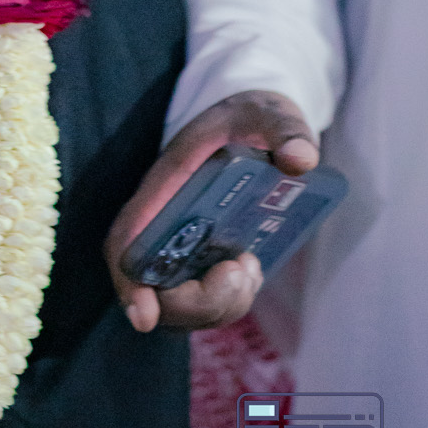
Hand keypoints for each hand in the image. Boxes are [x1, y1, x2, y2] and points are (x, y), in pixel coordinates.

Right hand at [104, 90, 319, 333]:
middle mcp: (165, 217)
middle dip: (195, 300)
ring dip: (216, 303)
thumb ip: (287, 131)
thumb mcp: (271, 113)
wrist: (254, 119)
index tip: (143, 315)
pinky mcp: (201, 252)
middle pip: (152, 283)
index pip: (129, 236)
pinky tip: (250, 271)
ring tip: (250, 269)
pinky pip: (201, 296)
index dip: (128, 280)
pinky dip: (227, 301)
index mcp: (168, 181)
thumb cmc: (253, 115)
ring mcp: (182, 239)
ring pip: (178, 298)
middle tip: (240, 273)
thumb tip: (299, 161)